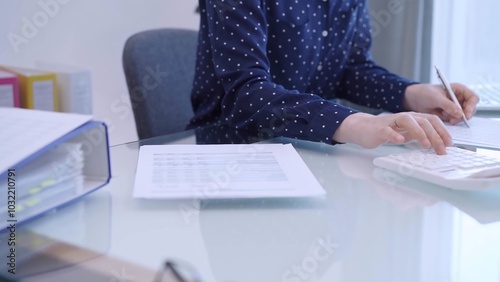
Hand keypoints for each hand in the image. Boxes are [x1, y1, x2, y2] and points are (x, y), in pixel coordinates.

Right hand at [332, 112, 452, 154]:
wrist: (363, 128)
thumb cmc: (385, 131)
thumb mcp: (406, 134)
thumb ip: (419, 136)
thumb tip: (436, 144)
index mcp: (413, 118)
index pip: (432, 121)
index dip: (442, 131)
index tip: (449, 144)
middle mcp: (404, 117)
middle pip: (424, 122)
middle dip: (435, 136)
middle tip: (441, 150)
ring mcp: (392, 122)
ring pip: (408, 122)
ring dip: (419, 133)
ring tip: (425, 145)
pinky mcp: (380, 128)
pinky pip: (388, 130)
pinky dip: (394, 134)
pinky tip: (400, 141)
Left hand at [403, 83, 478, 123]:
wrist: (413, 99)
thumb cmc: (424, 93)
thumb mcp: (436, 98)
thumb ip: (448, 105)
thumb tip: (460, 114)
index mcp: (459, 89)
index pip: (473, 98)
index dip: (471, 107)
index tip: (465, 115)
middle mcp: (459, 98)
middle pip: (470, 109)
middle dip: (463, 115)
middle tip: (454, 120)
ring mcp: (454, 107)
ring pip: (463, 116)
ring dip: (455, 118)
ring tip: (444, 115)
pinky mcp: (449, 114)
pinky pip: (454, 119)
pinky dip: (450, 120)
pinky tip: (442, 116)